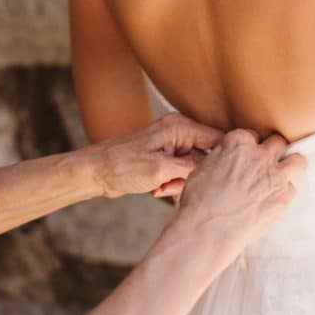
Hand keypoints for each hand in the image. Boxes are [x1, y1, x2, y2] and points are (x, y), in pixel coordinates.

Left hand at [88, 113, 224, 199]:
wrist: (93, 172)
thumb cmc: (122, 167)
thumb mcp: (161, 170)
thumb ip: (194, 166)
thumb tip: (220, 166)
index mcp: (180, 126)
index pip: (219, 139)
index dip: (220, 161)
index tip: (213, 179)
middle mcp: (179, 131)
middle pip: (207, 156)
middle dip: (193, 176)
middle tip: (172, 185)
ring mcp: (172, 143)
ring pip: (194, 167)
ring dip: (181, 182)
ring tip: (160, 188)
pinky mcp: (165, 156)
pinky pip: (181, 172)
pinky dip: (172, 183)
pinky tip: (156, 188)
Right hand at [174, 129, 305, 262]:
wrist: (208, 230)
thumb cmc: (199, 201)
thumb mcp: (204, 167)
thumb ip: (223, 157)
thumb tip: (228, 158)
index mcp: (238, 143)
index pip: (251, 135)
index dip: (248, 147)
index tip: (244, 157)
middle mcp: (260, 155)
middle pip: (277, 143)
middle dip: (271, 152)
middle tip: (262, 165)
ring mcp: (275, 176)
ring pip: (297, 161)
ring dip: (290, 166)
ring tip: (279, 176)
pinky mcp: (283, 197)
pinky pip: (292, 189)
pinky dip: (283, 194)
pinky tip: (271, 201)